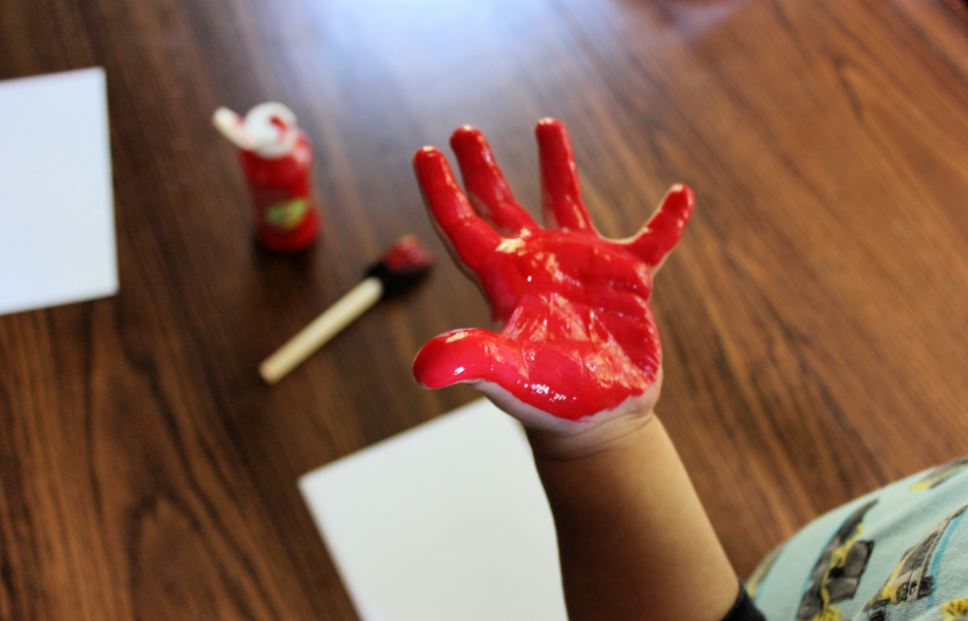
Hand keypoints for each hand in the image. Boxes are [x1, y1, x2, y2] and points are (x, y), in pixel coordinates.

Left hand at [412, 118, 692, 441]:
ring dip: (556, 164)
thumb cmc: (550, 402)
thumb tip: (423, 366)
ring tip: (546, 124)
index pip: (463, 225)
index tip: (425, 151)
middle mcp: (538, 265)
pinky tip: (681, 193)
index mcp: (505, 280)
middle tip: (463, 131)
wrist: (599, 421)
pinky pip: (652, 240)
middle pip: (501, 204)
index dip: (443, 189)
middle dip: (482, 167)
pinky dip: (668, 219)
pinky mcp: (627, 280)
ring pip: (565, 202)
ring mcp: (582, 267)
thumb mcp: (512, 377)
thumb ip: (474, 361)